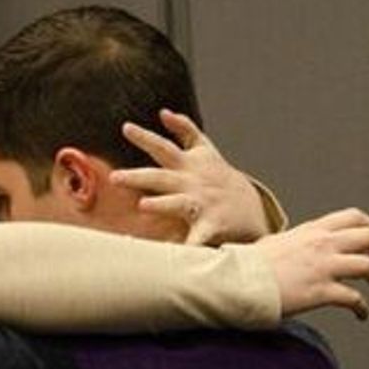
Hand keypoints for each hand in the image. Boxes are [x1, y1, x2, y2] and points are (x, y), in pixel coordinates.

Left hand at [111, 109, 270, 241]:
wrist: (253, 210)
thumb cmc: (221, 179)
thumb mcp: (206, 151)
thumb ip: (185, 130)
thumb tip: (164, 112)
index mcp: (188, 165)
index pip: (163, 147)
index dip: (145, 137)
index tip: (126, 128)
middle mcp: (192, 183)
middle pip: (161, 177)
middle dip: (138, 176)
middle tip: (115, 177)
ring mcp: (202, 204)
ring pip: (178, 203)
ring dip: (161, 204)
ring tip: (143, 206)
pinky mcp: (212, 226)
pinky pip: (198, 238)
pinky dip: (189, 246)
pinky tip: (176, 255)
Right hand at [256, 210, 368, 320]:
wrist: (236, 281)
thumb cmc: (249, 266)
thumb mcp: (276, 242)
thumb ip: (295, 242)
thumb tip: (295, 248)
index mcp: (313, 230)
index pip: (355, 218)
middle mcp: (322, 244)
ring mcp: (323, 267)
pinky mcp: (320, 291)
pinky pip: (354, 298)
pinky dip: (363, 307)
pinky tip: (362, 314)